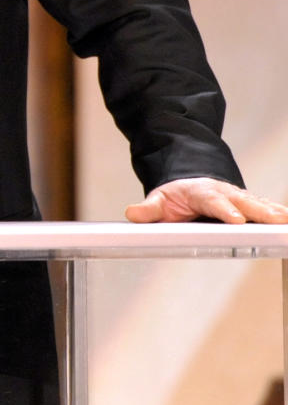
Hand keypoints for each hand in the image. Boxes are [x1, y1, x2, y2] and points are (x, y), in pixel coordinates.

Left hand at [125, 177, 287, 223]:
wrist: (188, 183)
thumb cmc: (176, 195)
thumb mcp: (159, 200)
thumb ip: (149, 210)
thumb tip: (132, 214)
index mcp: (200, 192)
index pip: (213, 201)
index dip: (225, 211)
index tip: (237, 220)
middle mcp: (222, 193)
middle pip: (242, 201)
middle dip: (259, 211)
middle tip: (275, 221)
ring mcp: (236, 197)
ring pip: (256, 203)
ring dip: (272, 211)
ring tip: (286, 221)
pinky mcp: (246, 204)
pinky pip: (263, 207)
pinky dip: (276, 213)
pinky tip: (287, 222)